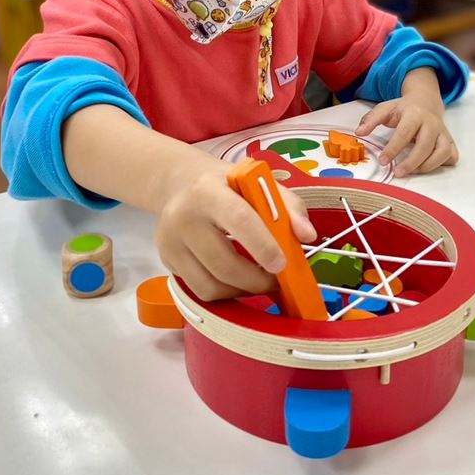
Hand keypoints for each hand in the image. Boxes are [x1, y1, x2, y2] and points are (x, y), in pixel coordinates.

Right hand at [156, 161, 316, 300]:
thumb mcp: (258, 183)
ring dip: (242, 291)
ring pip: (211, 286)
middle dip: (257, 280)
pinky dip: (225, 291)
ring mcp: (170, 242)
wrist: (181, 184)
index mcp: (209, 191)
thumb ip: (288, 206)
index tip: (282, 264)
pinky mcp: (167, 261)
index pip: (238, 220)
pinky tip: (237, 278)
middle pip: (223, 264)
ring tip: (258, 280)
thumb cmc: (228, 185)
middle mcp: (183, 216)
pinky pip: (200, 290)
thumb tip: (307, 236)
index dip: (263, 246)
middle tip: (277, 280)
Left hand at [356, 73, 458, 176]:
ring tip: (411, 171)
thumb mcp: (385, 108)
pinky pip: (451, 156)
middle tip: (398, 172)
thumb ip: (371, 119)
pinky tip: (428, 166)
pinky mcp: (450, 141)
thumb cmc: (404, 108)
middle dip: (411, 162)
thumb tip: (359, 132)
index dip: (394, 148)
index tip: (383, 160)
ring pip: (442, 152)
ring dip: (427, 166)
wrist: (426, 100)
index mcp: (414, 114)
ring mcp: (443, 133)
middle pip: (425, 145)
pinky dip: (442, 164)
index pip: (405, 133)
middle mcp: (432, 123)